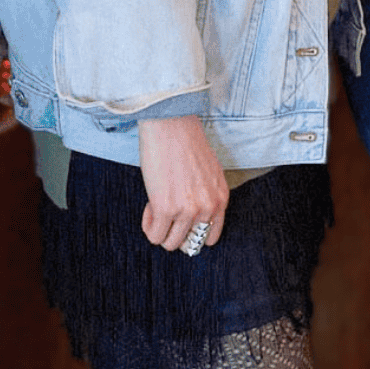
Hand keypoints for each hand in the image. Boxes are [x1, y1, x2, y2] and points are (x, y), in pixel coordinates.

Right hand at [137, 115, 228, 252]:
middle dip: (174, 232)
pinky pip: (154, 235)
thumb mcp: (208, 173)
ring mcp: (188, 210)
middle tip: (166, 213)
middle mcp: (208, 208)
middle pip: (189, 244)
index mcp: (220, 199)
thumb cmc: (185, 142)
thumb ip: (205, 196)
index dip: (192, 233)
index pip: (210, 238)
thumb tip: (189, 218)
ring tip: (156, 208)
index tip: (180, 222)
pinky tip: (149, 206)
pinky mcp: (166, 208)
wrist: (171, 124)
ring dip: (160, 230)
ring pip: (170, 243)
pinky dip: (149, 226)